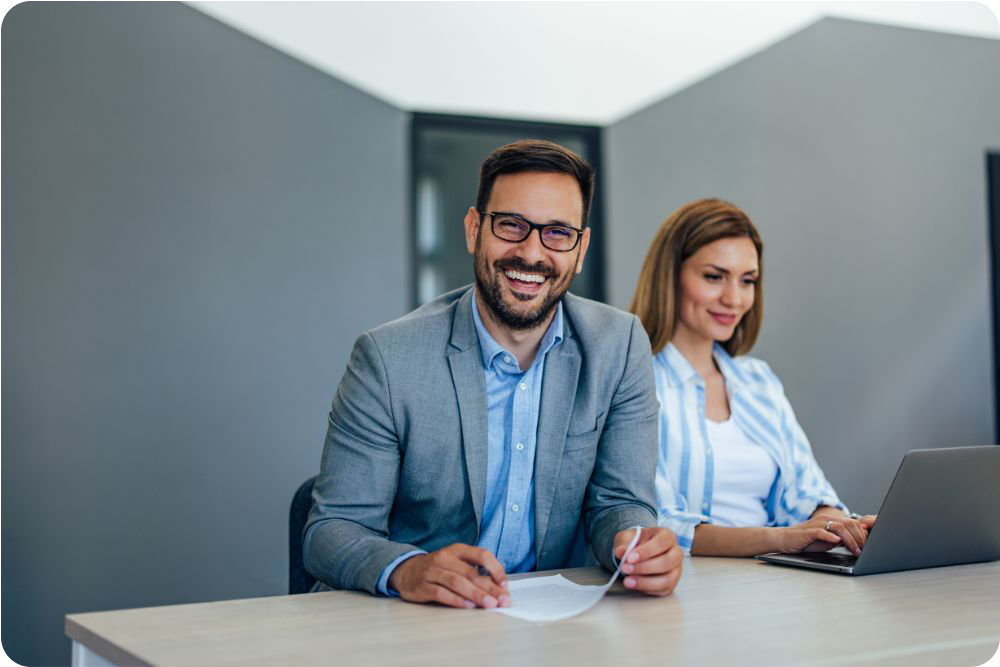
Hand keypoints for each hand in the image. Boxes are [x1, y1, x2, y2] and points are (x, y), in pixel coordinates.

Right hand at [389, 544, 509, 608]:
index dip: (496, 570)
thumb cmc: (439, 569)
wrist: (406, 571)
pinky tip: (468, 606)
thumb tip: (500, 588)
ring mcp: (432, 571)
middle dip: (489, 587)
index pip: (481, 555)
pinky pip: (441, 593)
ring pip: (457, 582)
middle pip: (470, 573)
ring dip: (475, 594)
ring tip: (489, 604)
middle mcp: (444, 558)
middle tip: (502, 600)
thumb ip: (475, 573)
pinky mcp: (422, 586)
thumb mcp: (456, 563)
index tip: (505, 585)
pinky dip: (456, 600)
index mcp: (457, 550)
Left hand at [613, 527, 682, 596]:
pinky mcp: (672, 583)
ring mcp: (676, 569)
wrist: (638, 552)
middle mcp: (676, 552)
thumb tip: (620, 551)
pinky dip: (647, 589)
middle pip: (667, 562)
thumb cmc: (636, 543)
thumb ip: (624, 543)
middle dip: (644, 568)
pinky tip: (635, 584)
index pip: (661, 542)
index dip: (646, 551)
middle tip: (625, 569)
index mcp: (667, 536)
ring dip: (646, 582)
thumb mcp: (626, 538)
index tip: (629, 558)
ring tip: (628, 581)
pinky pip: (663, 589)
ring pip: (667, 579)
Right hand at [777, 515, 872, 555]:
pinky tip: (837, 541)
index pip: (854, 523)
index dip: (863, 534)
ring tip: (855, 551)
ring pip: (839, 527)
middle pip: (850, 524)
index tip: (870, 546)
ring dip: (850, 540)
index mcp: (832, 520)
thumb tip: (860, 542)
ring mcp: (817, 524)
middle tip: (865, 551)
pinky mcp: (808, 531)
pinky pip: (821, 531)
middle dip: (860, 538)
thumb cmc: (808, 541)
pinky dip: (830, 536)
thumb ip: (842, 539)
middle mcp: (826, 519)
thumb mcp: (829, 540)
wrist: (786, 539)